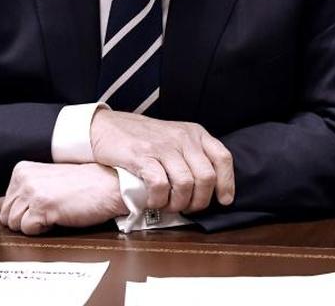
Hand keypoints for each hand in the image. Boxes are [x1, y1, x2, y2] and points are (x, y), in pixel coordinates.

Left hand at [0, 162, 125, 234]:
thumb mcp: (45, 183)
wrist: (108, 185)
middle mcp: (24, 179)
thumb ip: (19, 193)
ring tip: (54, 212)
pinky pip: (28, 230)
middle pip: (6, 215)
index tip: (44, 203)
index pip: (4, 203)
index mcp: (22, 170)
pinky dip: (42, 230)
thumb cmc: (81, 185)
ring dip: (34, 225)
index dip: (24, 210)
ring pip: (15, 224)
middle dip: (25, 220)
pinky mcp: (42, 207)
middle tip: (50, 210)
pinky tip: (57, 217)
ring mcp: (32, 193)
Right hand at [89, 109, 234, 213]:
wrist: (108, 126)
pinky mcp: (142, 156)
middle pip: (206, 177)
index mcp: (195, 133)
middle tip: (187, 208)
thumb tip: (211, 187)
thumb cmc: (143, 138)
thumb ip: (193, 155)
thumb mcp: (175, 138)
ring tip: (168, 206)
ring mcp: (162, 146)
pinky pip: (160, 185)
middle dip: (199, 201)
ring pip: (185, 184)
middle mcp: (182, 137)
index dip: (226, 183)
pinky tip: (152, 201)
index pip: (222, 158)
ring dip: (178, 203)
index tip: (223, 200)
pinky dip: (158, 200)